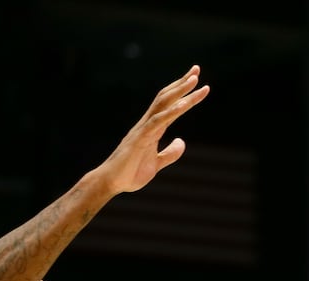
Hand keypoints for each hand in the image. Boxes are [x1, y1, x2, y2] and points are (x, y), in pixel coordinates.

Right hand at [95, 66, 210, 195]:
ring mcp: (144, 129)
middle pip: (167, 98)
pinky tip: (184, 104)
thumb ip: (170, 153)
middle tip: (196, 69)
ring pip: (164, 105)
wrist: (112, 182)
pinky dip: (172, 112)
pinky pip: (159, 122)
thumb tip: (182, 141)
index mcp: (153, 129)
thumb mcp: (157, 163)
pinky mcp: (141, 138)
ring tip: (195, 80)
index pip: (170, 105)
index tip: (196, 81)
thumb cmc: (130, 173)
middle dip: (182, 84)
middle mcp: (148, 124)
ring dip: (180, 92)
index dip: (183, 93)